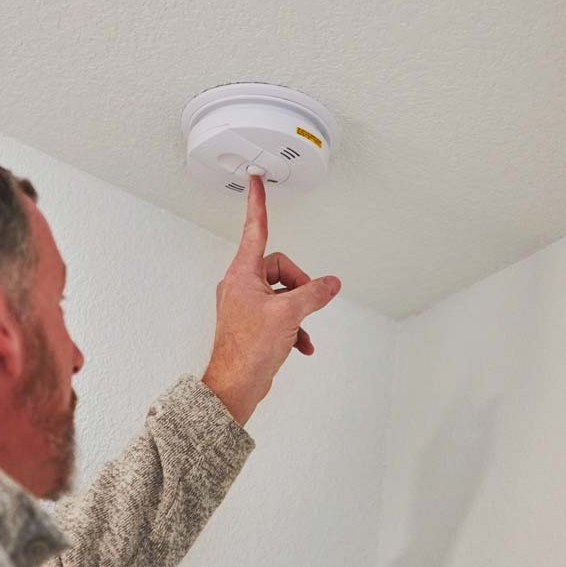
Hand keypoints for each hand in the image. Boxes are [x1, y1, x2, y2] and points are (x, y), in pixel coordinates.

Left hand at [201, 173, 341, 425]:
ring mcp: (246, 305)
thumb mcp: (289, 315)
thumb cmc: (248, 351)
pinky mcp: (252, 324)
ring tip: (301, 331)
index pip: (255, 229)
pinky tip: (301, 345)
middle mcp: (241, 285)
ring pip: (283, 294)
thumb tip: (331, 283)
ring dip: (299, 311)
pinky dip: (295, 327)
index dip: (258, 203)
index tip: (255, 180)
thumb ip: (313, 294)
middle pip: (280, 268)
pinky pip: (281, 314)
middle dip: (299, 285)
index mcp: (242, 274)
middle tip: (306, 306)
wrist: (234, 387)